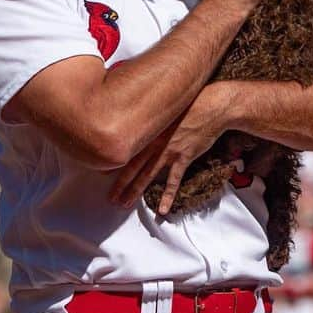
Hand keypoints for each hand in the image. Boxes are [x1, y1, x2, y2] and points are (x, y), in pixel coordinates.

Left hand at [108, 83, 228, 214]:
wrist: (212, 106)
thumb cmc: (190, 102)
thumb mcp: (166, 107)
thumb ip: (153, 117)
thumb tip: (143, 119)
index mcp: (148, 129)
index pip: (125, 148)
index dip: (113, 161)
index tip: (100, 171)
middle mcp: (154, 141)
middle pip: (132, 165)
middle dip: (120, 183)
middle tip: (109, 197)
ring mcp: (168, 151)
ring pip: (147, 175)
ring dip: (135, 191)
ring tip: (124, 204)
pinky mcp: (183, 157)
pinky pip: (173, 180)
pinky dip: (167, 195)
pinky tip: (162, 209)